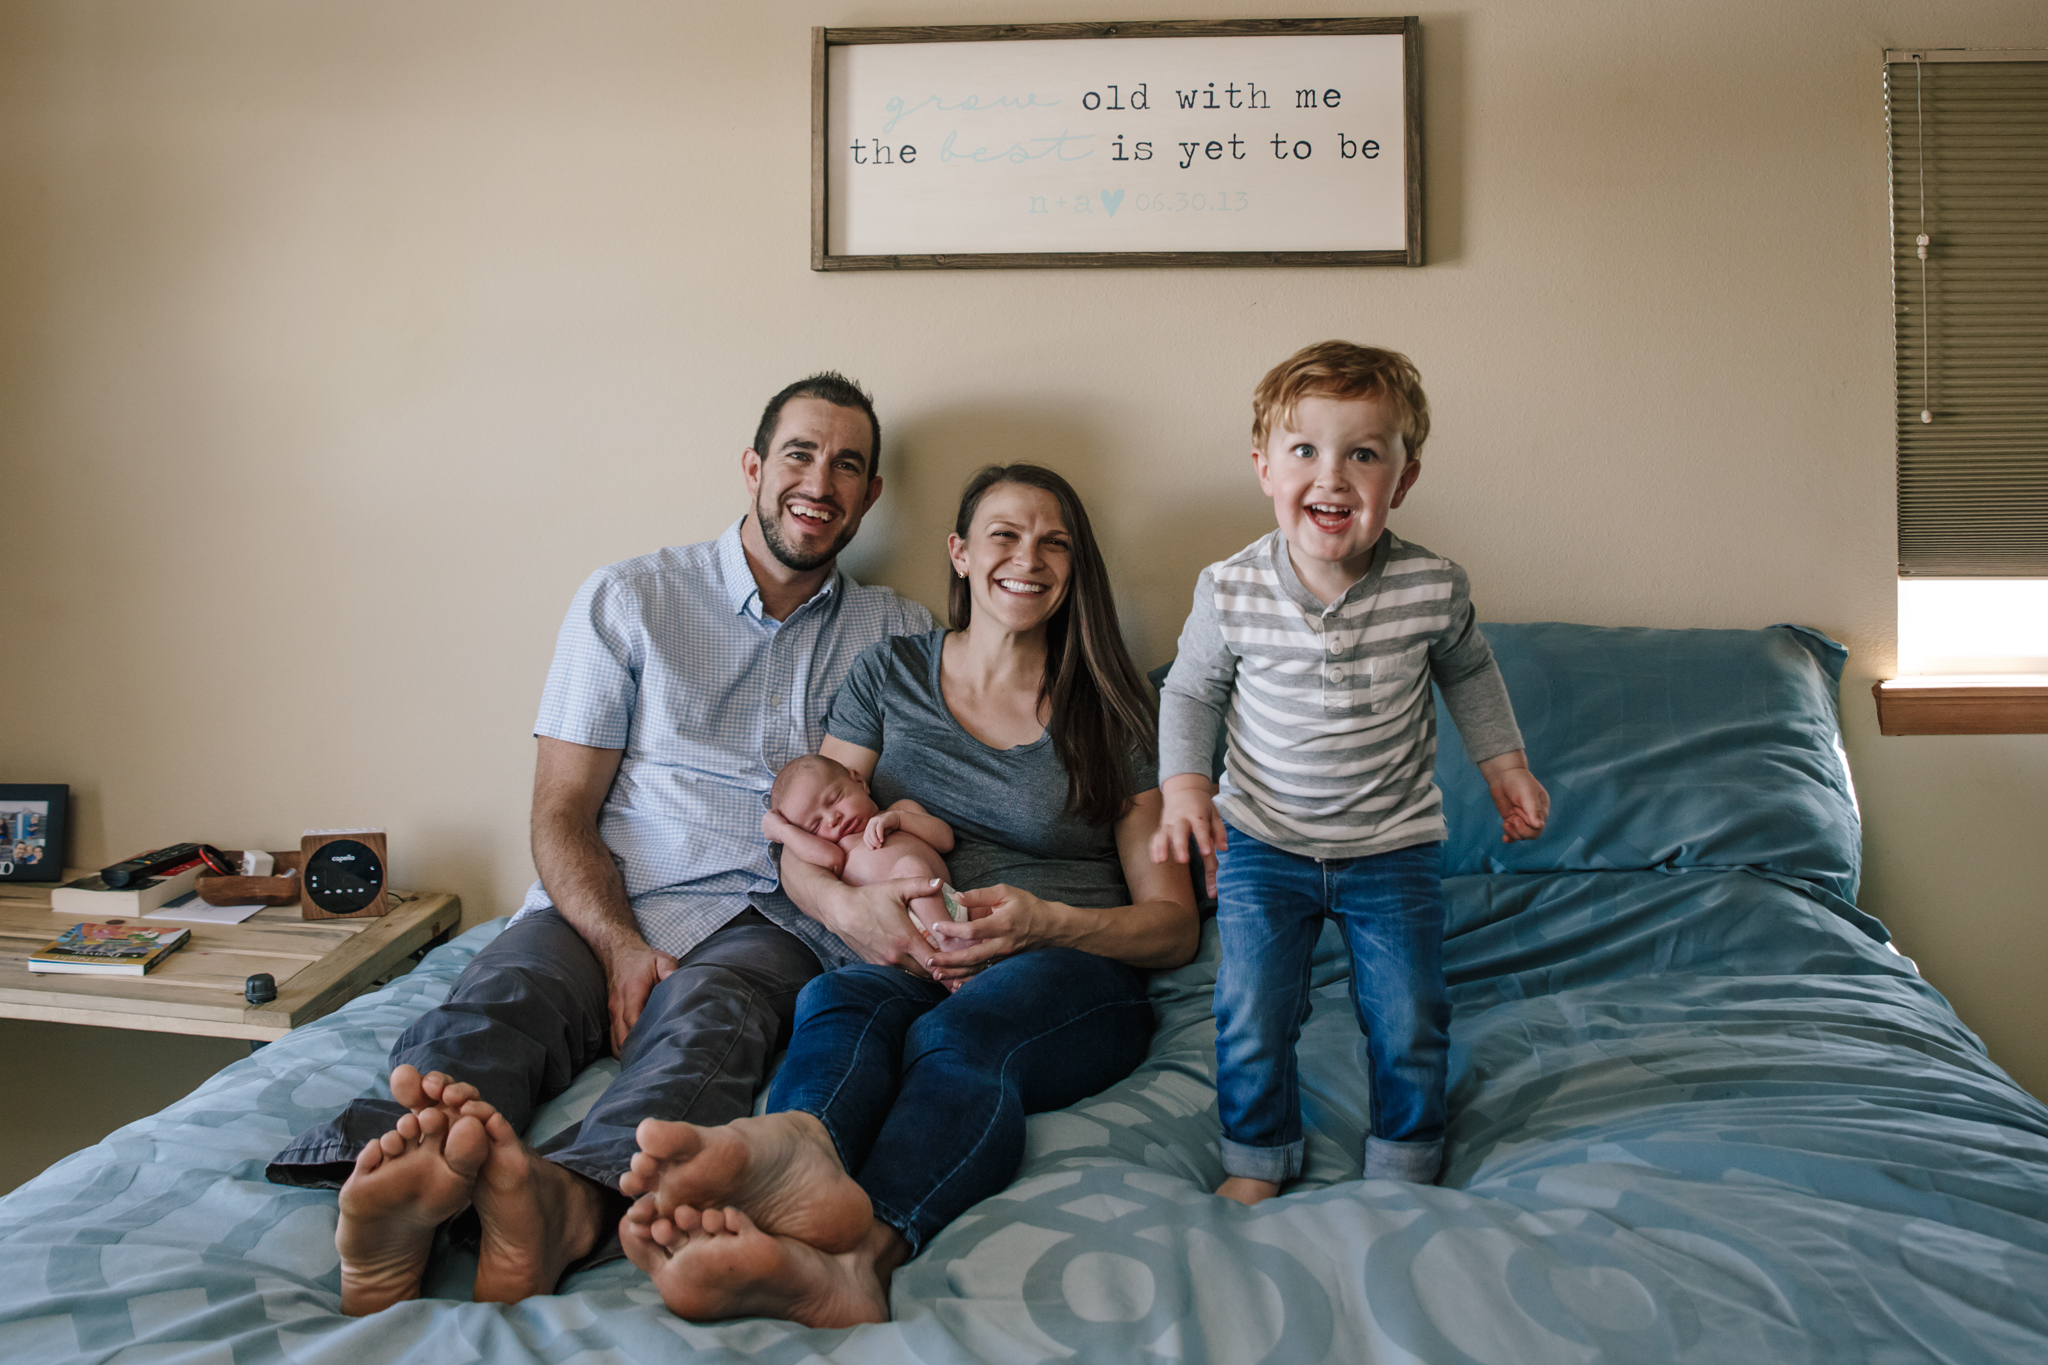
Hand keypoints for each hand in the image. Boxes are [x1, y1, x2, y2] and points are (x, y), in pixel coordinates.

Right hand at [597, 939, 678, 1055]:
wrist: (619, 953)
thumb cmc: (644, 960)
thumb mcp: (662, 960)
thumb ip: (670, 970)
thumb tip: (678, 983)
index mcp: (631, 992)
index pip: (632, 1020)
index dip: (644, 1036)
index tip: (659, 1045)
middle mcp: (618, 1006)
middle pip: (623, 1038)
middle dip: (639, 1050)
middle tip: (659, 1058)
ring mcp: (612, 1013)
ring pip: (616, 1044)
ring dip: (630, 1052)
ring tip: (650, 1058)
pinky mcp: (612, 1018)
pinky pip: (614, 1041)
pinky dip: (624, 1049)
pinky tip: (640, 1052)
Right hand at [827, 874, 943, 976]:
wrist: (840, 911)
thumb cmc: (869, 899)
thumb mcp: (895, 888)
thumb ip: (920, 885)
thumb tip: (939, 882)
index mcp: (906, 940)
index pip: (935, 960)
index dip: (947, 960)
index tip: (955, 955)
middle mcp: (896, 956)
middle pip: (926, 973)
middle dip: (939, 969)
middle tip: (950, 962)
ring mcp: (885, 963)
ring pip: (912, 976)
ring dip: (924, 972)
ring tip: (937, 965)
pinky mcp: (875, 965)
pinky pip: (898, 974)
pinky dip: (909, 971)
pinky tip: (916, 963)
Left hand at [863, 810, 901, 849]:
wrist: (898, 818)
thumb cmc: (889, 827)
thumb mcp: (881, 834)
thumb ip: (876, 838)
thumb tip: (873, 847)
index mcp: (869, 825)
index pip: (865, 836)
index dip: (868, 843)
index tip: (872, 849)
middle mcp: (871, 822)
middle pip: (868, 834)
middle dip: (872, 842)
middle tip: (878, 847)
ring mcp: (876, 820)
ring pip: (872, 831)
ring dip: (875, 840)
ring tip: (880, 845)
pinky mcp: (882, 820)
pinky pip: (879, 828)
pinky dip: (879, 835)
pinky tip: (882, 840)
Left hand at [924, 884, 1061, 981]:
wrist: (1048, 926)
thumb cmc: (1026, 905)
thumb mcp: (1004, 892)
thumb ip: (979, 895)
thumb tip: (956, 897)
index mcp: (1002, 924)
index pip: (973, 930)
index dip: (953, 930)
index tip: (937, 926)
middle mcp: (1003, 943)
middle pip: (972, 956)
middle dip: (949, 960)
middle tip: (930, 960)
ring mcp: (1004, 956)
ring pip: (977, 968)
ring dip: (956, 973)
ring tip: (936, 974)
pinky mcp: (1005, 964)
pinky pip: (985, 974)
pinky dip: (970, 981)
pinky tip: (955, 984)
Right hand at [1149, 776, 1227, 897]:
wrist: (1184, 789)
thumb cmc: (1201, 805)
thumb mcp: (1214, 814)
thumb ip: (1219, 832)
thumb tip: (1224, 848)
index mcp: (1197, 815)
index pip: (1200, 827)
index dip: (1203, 840)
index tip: (1206, 852)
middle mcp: (1182, 818)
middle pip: (1179, 832)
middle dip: (1180, 846)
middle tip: (1183, 860)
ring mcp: (1170, 823)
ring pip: (1164, 834)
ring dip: (1162, 847)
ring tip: (1162, 860)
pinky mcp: (1162, 827)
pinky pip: (1156, 837)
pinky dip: (1154, 848)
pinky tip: (1156, 860)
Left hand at [1479, 753, 1549, 842]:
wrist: (1504, 775)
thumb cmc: (1519, 781)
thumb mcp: (1528, 794)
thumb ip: (1533, 810)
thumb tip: (1539, 825)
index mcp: (1541, 810)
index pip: (1538, 828)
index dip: (1527, 828)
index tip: (1517, 818)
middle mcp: (1533, 816)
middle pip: (1531, 834)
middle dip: (1520, 831)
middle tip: (1511, 820)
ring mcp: (1521, 818)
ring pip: (1521, 835)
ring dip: (1513, 833)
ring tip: (1506, 823)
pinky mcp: (1511, 819)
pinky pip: (1513, 833)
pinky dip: (1509, 837)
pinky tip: (1505, 838)